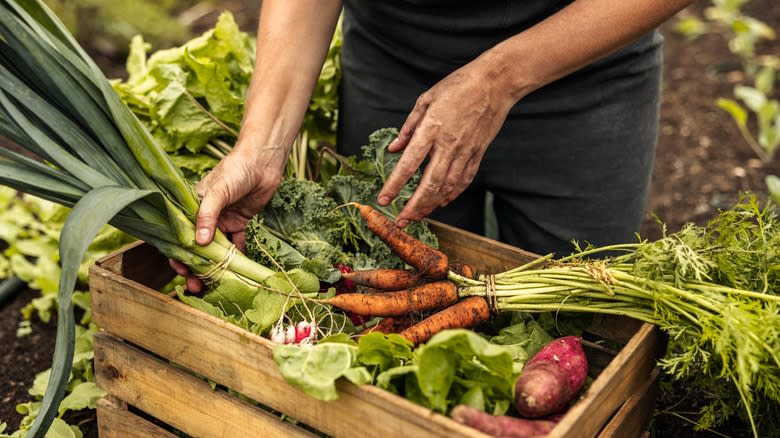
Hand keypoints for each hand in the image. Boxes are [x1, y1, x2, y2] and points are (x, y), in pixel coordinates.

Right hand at [169, 143, 286, 291]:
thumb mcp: (217, 191)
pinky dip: (237, 257)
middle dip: (196, 268)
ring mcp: (223, 221)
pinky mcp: (240, 223)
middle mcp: (205, 216)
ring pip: (216, 250)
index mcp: (191, 206)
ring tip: (214, 285)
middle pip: (197, 247)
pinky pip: (237, 244)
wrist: (263, 161)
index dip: (179, 254)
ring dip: (215, 267)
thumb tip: (199, 243)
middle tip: (197, 287)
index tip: (181, 271)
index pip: (180, 235)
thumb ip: (207, 215)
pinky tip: (238, 272)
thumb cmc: (235, 170)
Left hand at [377, 60, 515, 226]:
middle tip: (401, 221)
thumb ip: (408, 127)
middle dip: (413, 207)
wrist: (495, 83)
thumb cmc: (458, 86)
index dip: (394, 186)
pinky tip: (442, 202)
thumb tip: (394, 148)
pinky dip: (452, 194)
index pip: (408, 164)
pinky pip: (463, 181)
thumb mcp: (426, 100)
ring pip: (447, 187)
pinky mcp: (478, 153)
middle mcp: (448, 145)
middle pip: (429, 185)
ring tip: (418, 215)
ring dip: (431, 205)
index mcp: (431, 129)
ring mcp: (465, 151)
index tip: (383, 200)